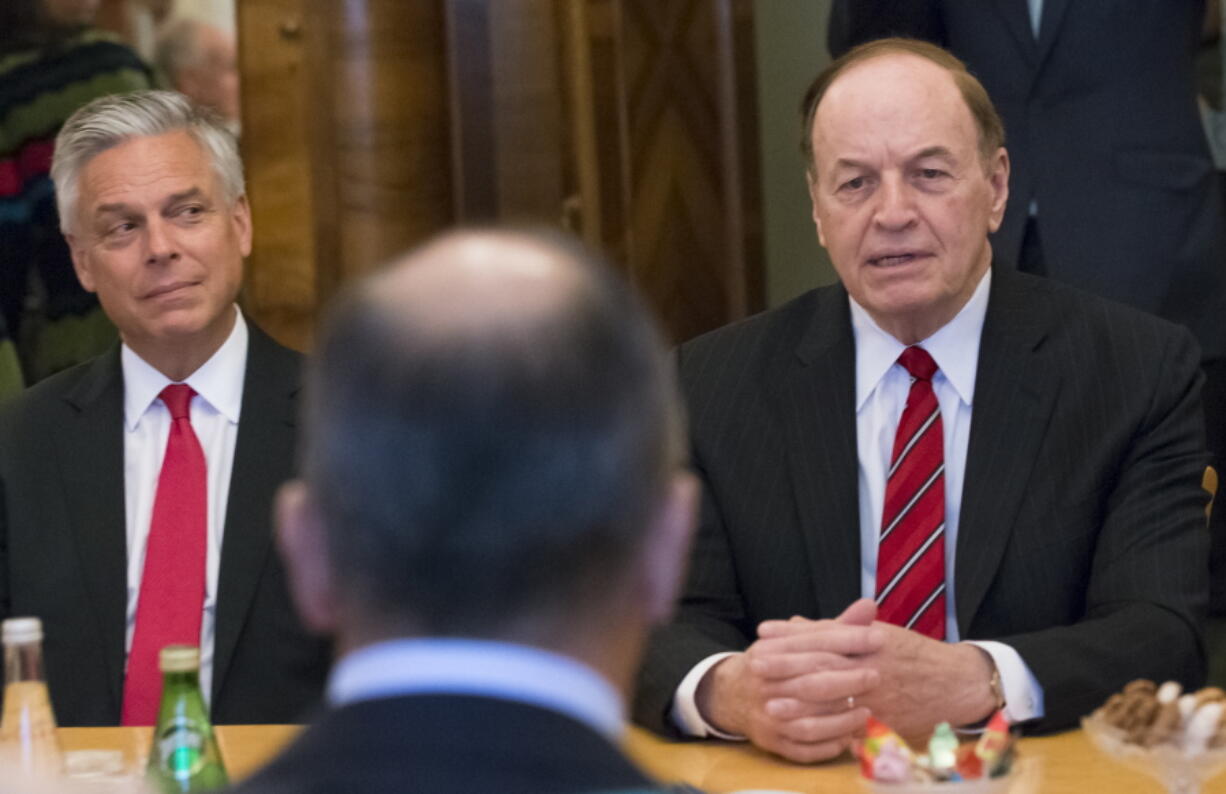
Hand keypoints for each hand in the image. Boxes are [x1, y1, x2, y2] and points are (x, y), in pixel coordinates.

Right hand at [695, 601, 883, 762]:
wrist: (732, 694)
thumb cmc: (775, 664)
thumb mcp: (796, 640)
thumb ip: (834, 627)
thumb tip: (870, 605)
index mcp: (769, 652)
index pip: (814, 644)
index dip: (849, 640)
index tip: (879, 638)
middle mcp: (764, 684)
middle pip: (812, 682)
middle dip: (848, 679)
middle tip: (876, 676)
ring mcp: (767, 716)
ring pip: (809, 722)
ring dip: (842, 719)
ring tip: (867, 711)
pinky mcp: (771, 742)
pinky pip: (804, 749)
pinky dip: (829, 745)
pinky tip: (849, 737)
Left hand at [763, 616, 997, 741]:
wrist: (959, 683)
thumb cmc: (914, 654)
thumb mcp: (878, 633)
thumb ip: (834, 630)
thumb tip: (792, 624)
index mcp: (869, 641)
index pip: (823, 637)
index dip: (790, 637)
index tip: (761, 635)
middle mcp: (872, 667)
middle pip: (823, 666)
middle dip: (787, 668)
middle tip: (755, 668)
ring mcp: (880, 698)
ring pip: (834, 700)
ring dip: (800, 705)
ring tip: (771, 706)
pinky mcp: (887, 724)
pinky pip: (853, 729)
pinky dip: (827, 731)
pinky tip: (803, 734)